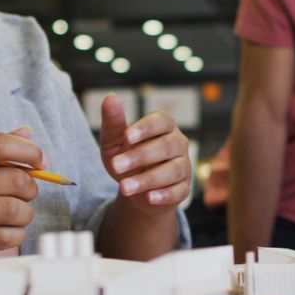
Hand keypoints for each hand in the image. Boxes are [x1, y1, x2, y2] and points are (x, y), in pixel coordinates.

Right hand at [0, 127, 42, 263]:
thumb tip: (26, 133)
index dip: (29, 152)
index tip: (40, 163)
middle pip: (13, 179)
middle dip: (31, 188)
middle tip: (26, 194)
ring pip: (12, 210)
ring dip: (25, 213)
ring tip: (18, 213)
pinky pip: (3, 237)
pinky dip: (16, 234)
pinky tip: (10, 230)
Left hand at [100, 94, 191, 215]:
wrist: (136, 189)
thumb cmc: (126, 158)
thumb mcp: (114, 141)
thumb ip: (113, 121)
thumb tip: (110, 97)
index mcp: (163, 126)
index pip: (161, 121)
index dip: (146, 128)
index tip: (127, 137)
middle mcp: (178, 143)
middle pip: (166, 146)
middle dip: (140, 156)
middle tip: (116, 166)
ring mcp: (183, 166)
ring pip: (172, 170)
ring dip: (148, 179)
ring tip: (124, 187)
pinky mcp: (184, 188)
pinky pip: (179, 191)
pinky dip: (164, 195)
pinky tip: (149, 198)